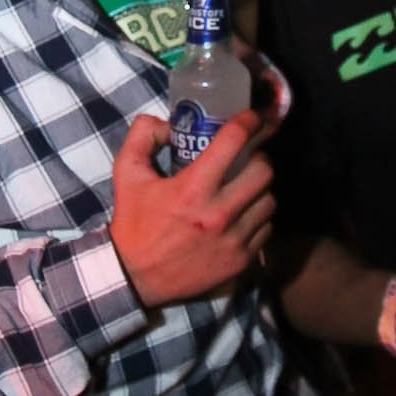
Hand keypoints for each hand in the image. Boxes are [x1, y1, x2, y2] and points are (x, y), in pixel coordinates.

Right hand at [110, 110, 274, 305]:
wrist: (135, 277)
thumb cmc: (133, 222)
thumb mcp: (126, 174)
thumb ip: (142, 136)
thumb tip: (167, 121)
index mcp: (192, 188)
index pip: (234, 141)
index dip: (248, 122)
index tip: (252, 118)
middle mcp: (217, 214)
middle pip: (264, 171)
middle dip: (258, 158)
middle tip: (247, 159)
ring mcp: (233, 239)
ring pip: (269, 201)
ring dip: (260, 189)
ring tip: (246, 188)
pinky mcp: (241, 261)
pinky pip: (266, 229)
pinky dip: (259, 218)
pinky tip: (243, 215)